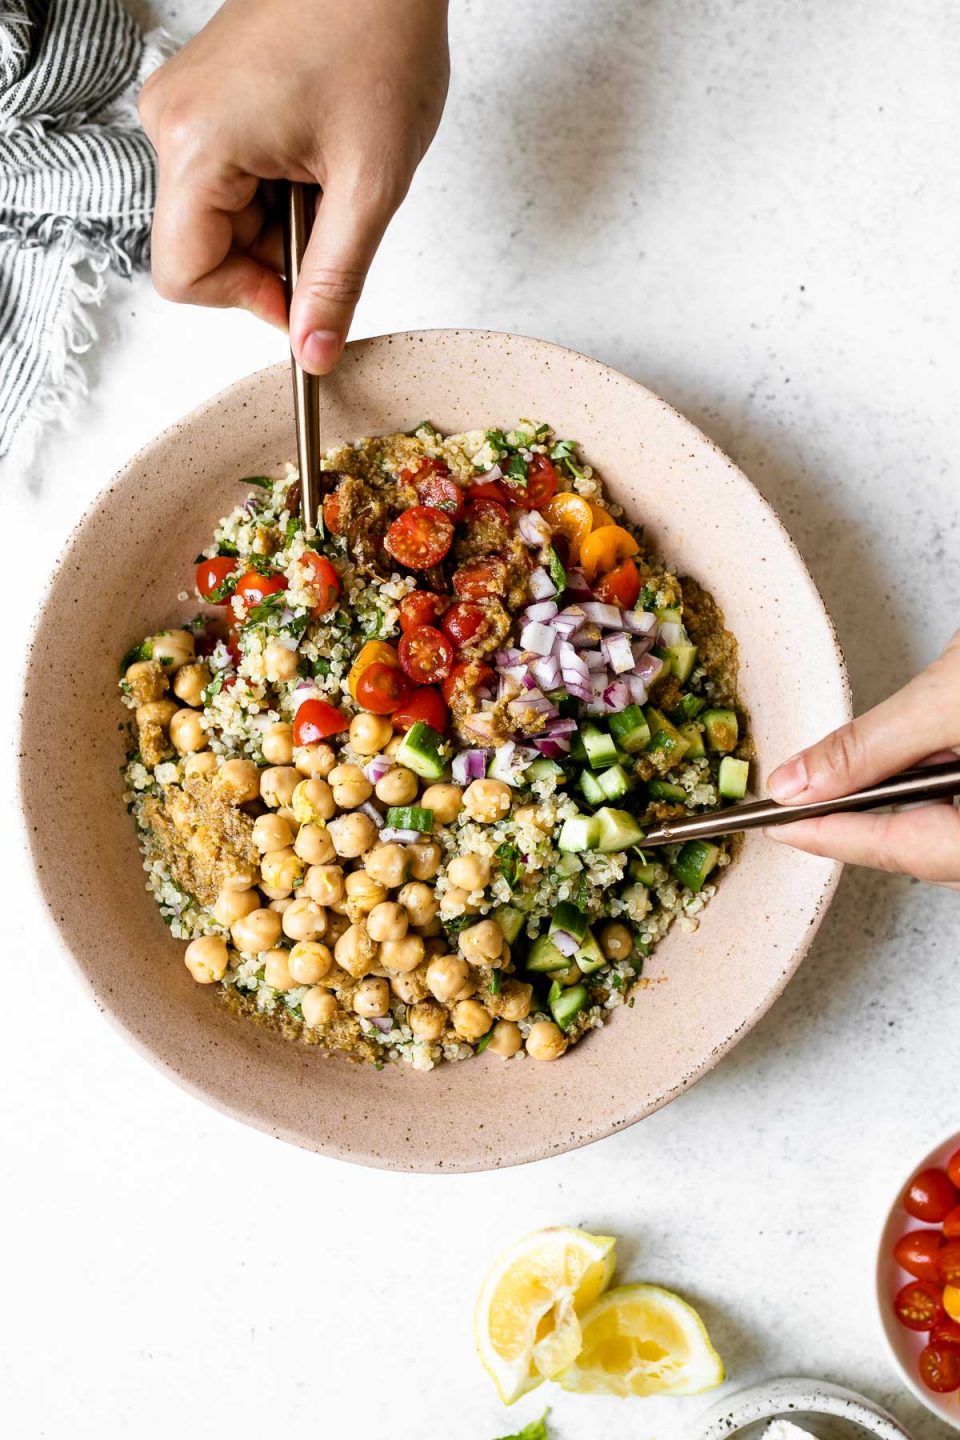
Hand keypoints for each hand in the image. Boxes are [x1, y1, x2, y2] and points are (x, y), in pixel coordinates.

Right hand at [138, 0, 448, 372]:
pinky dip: (274, 185)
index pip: (184, 276)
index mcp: (197, 145)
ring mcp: (182, 104)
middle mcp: (171, 122)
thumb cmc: (379, 38)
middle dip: (273, 253)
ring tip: (331, 170)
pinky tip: (314, 151)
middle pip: (202, 246)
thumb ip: (337, 281)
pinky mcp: (203, 95)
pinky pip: (226, 175)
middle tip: (336, 214)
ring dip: (279, 218)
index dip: (247, 300)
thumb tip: (313, 352)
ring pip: (218, 214)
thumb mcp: (370, 186)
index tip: (303, 297)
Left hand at [765, 631, 959, 887]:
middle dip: (863, 831)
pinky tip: (909, 773)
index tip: (776, 826)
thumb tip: (796, 783)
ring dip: (899, 814)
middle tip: (796, 815)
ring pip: (951, 835)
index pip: (903, 849)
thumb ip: (869, 748)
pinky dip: (935, 796)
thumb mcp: (949, 697)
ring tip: (842, 794)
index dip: (831, 839)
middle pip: (931, 850)